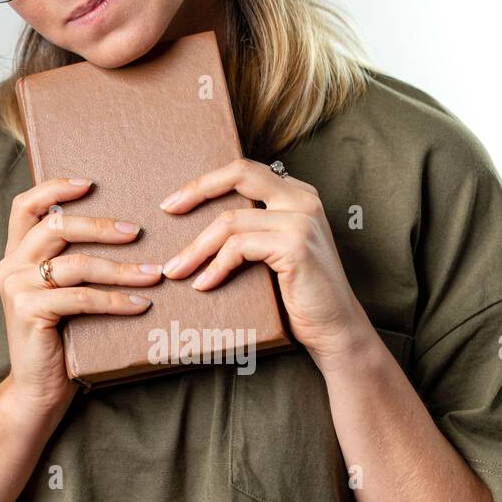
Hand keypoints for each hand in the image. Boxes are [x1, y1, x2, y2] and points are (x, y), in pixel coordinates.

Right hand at [0, 177, 163, 422]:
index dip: (55, 188)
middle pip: (55, 227)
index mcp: (15, 254)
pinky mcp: (29, 313)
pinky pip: (81, 298)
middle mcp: (10, 266)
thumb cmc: (59, 338)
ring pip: (75, 265)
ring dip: (121, 268)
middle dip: (100, 226)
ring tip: (155, 273)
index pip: (25, 206)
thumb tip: (125, 229)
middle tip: (137, 231)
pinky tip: (140, 303)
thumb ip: (71, 262)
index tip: (90, 183)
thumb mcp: (60, 292)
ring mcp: (16, 289)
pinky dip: (116, 300)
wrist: (37, 388)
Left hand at [156, 157, 372, 365]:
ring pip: (229, 222)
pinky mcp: (296, 245)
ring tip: (175, 270)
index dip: (205, 182)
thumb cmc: (298, 294)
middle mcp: (303, 199)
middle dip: (197, 190)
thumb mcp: (272, 250)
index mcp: (297, 194)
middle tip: (167, 209)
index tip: (173, 202)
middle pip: (239, 175)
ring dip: (195, 248)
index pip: (244, 171)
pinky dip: (215, 267)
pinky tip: (203, 285)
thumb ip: (250, 227)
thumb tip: (195, 220)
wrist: (334, 330)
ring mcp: (302, 220)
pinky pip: (238, 248)